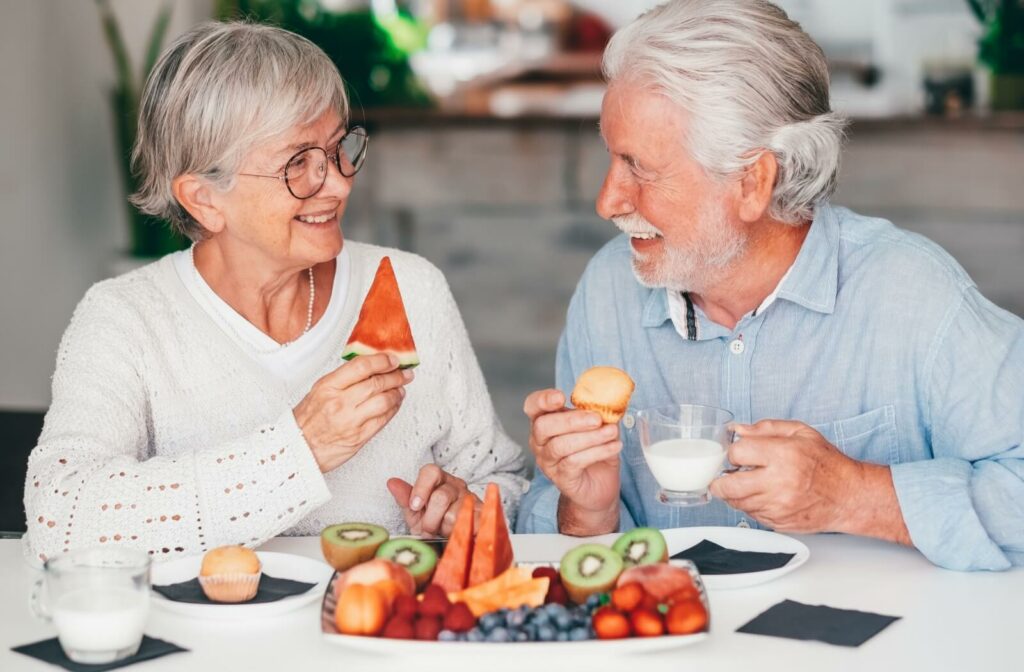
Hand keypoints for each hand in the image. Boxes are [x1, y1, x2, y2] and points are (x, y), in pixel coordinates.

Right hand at [293, 353, 411, 471]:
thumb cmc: (306, 421)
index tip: (392, 359)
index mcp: (328, 387)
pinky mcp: (360, 437)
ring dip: (397, 393)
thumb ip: (343, 379)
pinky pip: (384, 420)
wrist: (298, 448)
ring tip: (400, 388)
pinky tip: (395, 404)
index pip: (361, 366)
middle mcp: (340, 402)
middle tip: (404, 373)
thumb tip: (370, 367)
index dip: (382, 360)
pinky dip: (394, 409)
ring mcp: (351, 421)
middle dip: (396, 376)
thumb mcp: (319, 391)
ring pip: (385, 401)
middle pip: (377, 383)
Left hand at [387, 464, 479, 536]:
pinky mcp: (484, 515)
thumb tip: (392, 482)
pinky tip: (458, 534)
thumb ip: (405, 498)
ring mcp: (472, 499)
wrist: (457, 539)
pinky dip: (463, 531)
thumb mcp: (416, 513)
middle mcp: (457, 485)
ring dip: (447, 529)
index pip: (431, 471)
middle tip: (430, 529)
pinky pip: (473, 523)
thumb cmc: (434, 523)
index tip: (415, 506)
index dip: (421, 489)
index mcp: (439, 480)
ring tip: (445, 532)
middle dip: (431, 518)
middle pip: (441, 496)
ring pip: (456, 514)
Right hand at [524, 388, 621, 533]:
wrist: (599, 486)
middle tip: (597, 419)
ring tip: (611, 432)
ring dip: (589, 437)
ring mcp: (548, 461)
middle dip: (571, 420)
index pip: (533, 406)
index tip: (561, 397)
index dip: (543, 400)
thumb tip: (611, 402)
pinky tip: (614, 446)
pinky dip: (597, 452)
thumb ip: (600, 413)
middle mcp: (540, 441)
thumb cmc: (594, 452)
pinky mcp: (561, 478)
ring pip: (560, 446)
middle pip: (543, 426)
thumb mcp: (598, 427)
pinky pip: (574, 462)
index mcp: (545, 421)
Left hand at [708, 420, 861, 532]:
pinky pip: (751, 515)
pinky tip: (759, 496)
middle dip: (720, 480)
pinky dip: (750, 505)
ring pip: (738, 503)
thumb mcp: (800, 433)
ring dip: (733, 494)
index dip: (734, 452)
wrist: (849, 497)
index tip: (738, 453)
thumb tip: (738, 429)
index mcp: (783, 455)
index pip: (738, 453)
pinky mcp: (779, 522)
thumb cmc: (827, 464)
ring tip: (742, 484)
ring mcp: (778, 506)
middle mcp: (779, 483)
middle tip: (722, 476)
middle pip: (730, 485)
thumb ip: (766, 428)